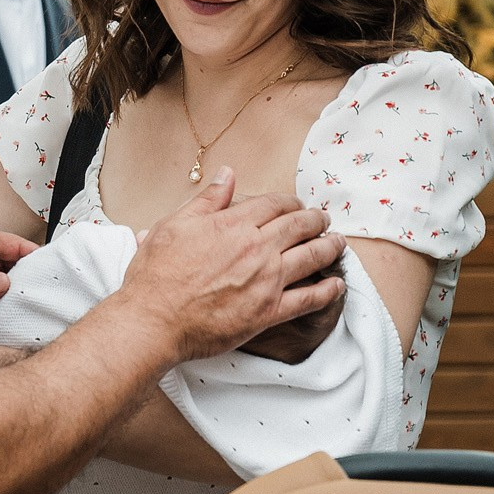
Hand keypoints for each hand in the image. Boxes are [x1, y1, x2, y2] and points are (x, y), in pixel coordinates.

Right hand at [119, 168, 346, 361]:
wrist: (154, 319)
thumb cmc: (157, 274)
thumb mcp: (175, 225)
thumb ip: (207, 200)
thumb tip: (227, 174)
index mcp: (233, 224)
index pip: (274, 204)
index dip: (289, 202)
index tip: (295, 204)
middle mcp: (256, 249)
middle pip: (299, 226)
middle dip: (315, 220)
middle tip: (323, 219)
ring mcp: (266, 281)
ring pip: (311, 257)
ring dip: (330, 247)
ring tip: (338, 243)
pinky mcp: (269, 312)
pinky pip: (309, 299)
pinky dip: (327, 291)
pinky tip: (338, 286)